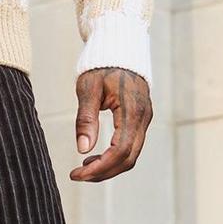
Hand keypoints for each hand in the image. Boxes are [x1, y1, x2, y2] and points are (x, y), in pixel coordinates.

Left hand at [70, 67, 151, 181]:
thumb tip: (83, 150)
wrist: (119, 47)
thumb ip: (86, 118)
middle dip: (103, 172)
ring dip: (108, 166)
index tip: (77, 174)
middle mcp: (143, 118)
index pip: (121, 151)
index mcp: (132, 111)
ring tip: (83, 168)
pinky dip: (114, 156)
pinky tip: (95, 156)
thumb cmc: (101, 65)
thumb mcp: (88, 88)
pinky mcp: (141, 119)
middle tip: (78, 176)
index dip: (100, 168)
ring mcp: (145, 119)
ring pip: (131, 155)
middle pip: (128, 159)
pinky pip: (131, 145)